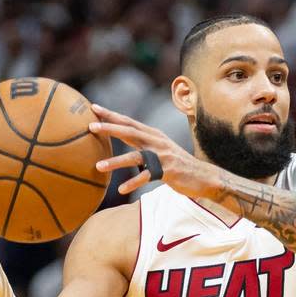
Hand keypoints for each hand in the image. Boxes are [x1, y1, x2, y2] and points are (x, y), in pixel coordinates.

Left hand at [89, 105, 218, 197]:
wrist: (204, 176)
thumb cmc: (178, 163)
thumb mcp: (160, 149)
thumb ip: (143, 144)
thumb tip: (122, 139)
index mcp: (154, 135)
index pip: (129, 122)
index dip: (112, 115)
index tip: (94, 107)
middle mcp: (157, 142)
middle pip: (130, 132)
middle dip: (110, 128)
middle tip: (91, 126)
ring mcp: (163, 156)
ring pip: (135, 156)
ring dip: (116, 161)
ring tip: (98, 166)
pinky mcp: (168, 171)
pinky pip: (147, 177)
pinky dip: (133, 183)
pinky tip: (121, 190)